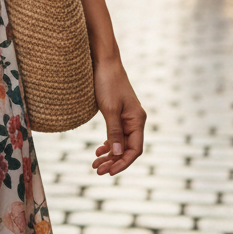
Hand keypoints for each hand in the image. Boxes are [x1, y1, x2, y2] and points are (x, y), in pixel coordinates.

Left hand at [91, 56, 145, 175]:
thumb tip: (118, 153)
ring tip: (95, 164)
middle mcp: (135, 120)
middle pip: (127, 148)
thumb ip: (114, 131)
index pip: (135, 150)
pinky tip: (99, 151)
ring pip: (120, 142)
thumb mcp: (109, 109)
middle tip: (97, 170)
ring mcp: (127, 117)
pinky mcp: (118, 113)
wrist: (103, 61)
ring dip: (109, 155)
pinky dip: (108, 144)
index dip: (123, 163)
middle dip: (114, 161)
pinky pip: (115, 134)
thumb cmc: (107, 82)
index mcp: (137, 119)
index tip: (109, 172)